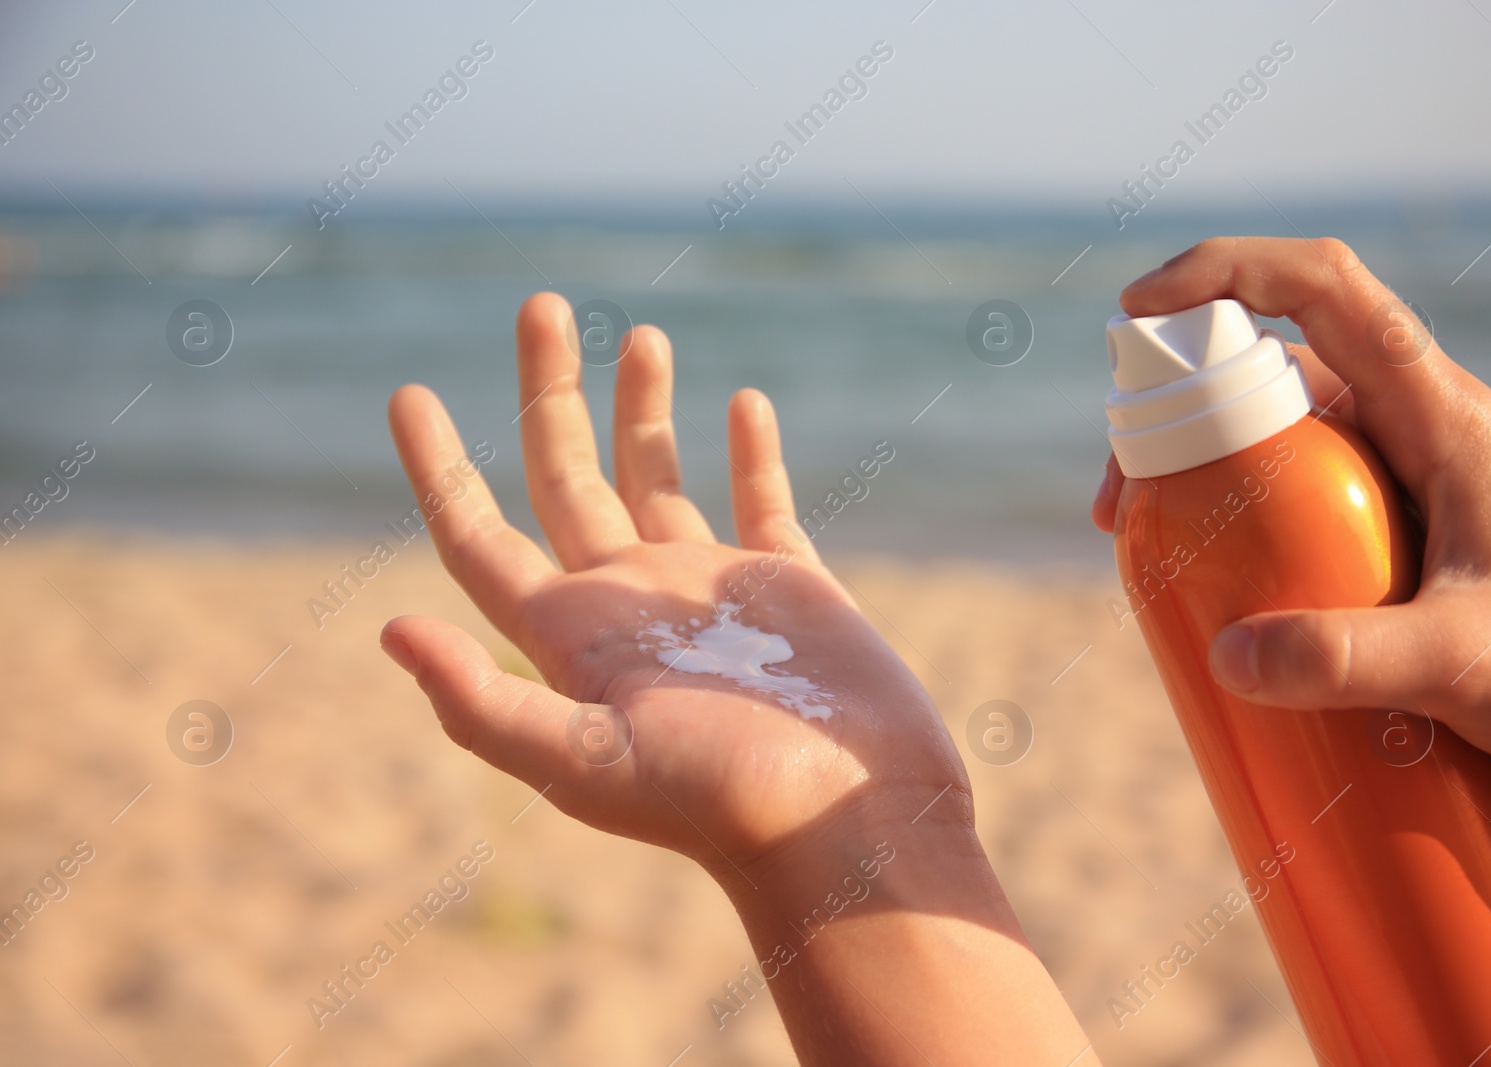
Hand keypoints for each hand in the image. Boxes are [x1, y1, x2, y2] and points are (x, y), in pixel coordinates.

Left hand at [381, 292, 963, 872]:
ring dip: (642, 405)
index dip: (438, 469)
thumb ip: (484, 702)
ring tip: (638, 336)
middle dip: (548, 389)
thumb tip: (388, 629)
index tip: (409, 393)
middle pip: (565, 476)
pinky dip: (751, 448)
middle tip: (541, 304)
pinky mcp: (788, 585)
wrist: (847, 820)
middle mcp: (629, 600)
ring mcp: (709, 588)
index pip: (479, 537)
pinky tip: (740, 400)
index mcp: (572, 634)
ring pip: (659, 475)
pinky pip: (763, 498)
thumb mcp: (583, 764)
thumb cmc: (718, 802)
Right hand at [1093, 237, 1490, 818]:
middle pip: (1269, 367)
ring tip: (1144, 540)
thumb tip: (1224, 655)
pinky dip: (1232, 525)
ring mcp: (1397, 481)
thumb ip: (1352, 658)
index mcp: (1438, 410)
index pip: (1325, 289)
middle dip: (1176, 406)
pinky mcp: (1388, 538)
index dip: (1226, 273)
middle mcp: (1410, 427)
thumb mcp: (1470, 659)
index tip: (1138, 309)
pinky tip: (1207, 588)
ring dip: (1196, 471)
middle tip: (1122, 493)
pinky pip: (1288, 503)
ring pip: (1271, 437)